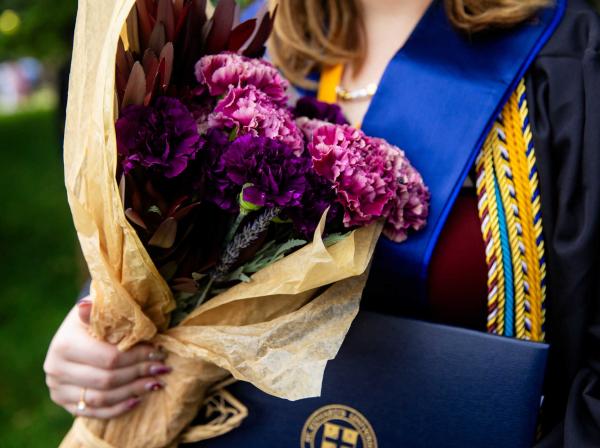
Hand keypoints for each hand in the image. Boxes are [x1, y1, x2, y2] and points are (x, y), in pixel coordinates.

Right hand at [44, 297, 170, 418]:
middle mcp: (56, 369)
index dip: (138, 357)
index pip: (110, 358)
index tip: (159, 352)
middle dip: (139, 374)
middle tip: (162, 368)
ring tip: (155, 383)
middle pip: (107, 380)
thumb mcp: (101, 307)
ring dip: (132, 392)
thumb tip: (85, 306)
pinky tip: (137, 399)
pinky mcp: (65, 403)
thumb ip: (100, 310)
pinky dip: (117, 409)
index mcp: (64, 344)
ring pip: (101, 398)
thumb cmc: (97, 317)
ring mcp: (58, 388)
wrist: (78, 332)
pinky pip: (93, 412)